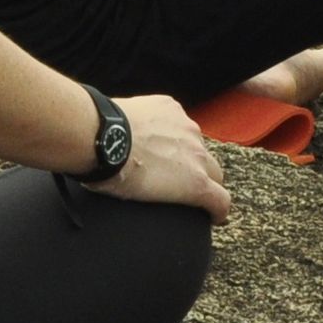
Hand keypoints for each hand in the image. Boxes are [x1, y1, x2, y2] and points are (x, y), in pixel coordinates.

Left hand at [101, 94, 230, 218]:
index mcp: (195, 183)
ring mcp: (187, 127)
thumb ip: (170, 196)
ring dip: (186, 150)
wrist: (101, 137)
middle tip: (187, 183)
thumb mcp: (147, 202)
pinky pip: (177, 120)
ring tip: (161, 152)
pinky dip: (168, 127)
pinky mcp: (171, 107)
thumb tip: (164, 195)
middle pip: (215, 170)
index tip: (213, 215)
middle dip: (206, 178)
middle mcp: (199, 154)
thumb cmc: (116, 176)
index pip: (222, 201)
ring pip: (195, 142)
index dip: (219, 211)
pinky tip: (149, 130)